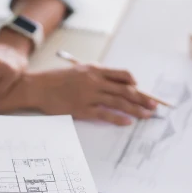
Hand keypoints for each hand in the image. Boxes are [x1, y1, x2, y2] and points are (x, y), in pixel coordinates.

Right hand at [24, 64, 157, 124]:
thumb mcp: (77, 71)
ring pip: (119, 102)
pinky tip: (128, 122)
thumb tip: (112, 85)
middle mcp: (94, 81)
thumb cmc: (56, 80)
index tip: (143, 91)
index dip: (135, 83)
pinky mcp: (82, 109)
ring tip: (146, 115)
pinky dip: (118, 118)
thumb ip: (95, 75)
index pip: (122, 74)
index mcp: (94, 70)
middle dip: (142, 98)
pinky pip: (105, 114)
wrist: (37, 87)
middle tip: (154, 105)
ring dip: (135, 109)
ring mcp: (89, 96)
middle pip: (125, 90)